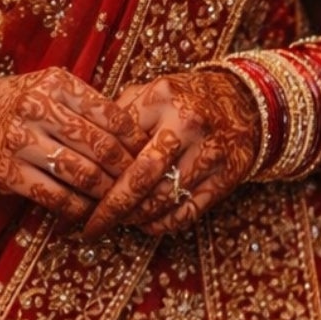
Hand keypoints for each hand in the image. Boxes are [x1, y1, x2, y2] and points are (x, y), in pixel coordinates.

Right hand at [0, 66, 149, 224]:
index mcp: (56, 83)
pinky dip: (78, 209)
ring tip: (119, 201)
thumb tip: (135, 136)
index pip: (110, 114)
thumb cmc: (19, 102)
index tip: (148, 155)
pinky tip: (88, 213)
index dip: (134, 140)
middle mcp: (38, 107)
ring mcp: (21, 140)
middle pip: (100, 146)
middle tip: (141, 185)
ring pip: (82, 174)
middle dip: (125, 171)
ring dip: (106, 194)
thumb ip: (85, 105)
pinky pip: (56, 196)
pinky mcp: (9, 172)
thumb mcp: (49, 87)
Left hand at [82, 70, 258, 238]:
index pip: (121, 141)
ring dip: (137, 217)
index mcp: (161, 97)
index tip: (79, 193)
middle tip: (93, 227)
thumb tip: (82, 148)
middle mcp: (188, 123)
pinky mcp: (227, 177)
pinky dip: (163, 224)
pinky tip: (148, 223)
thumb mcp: (151, 92)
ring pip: (163, 199)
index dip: (98, 171)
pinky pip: (188, 212)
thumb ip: (119, 115)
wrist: (242, 102)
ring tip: (120, 222)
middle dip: (113, 207)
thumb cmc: (183, 100)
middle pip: (142, 177)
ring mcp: (210, 151)